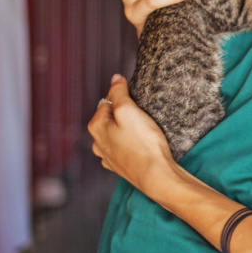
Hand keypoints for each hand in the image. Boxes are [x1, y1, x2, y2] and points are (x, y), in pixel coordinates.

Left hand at [89, 75, 175, 192]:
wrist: (155, 175)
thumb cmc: (143, 142)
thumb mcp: (129, 110)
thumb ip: (119, 92)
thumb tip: (114, 78)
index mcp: (96, 127)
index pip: (108, 101)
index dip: (124, 99)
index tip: (138, 105)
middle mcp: (97, 142)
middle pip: (110, 118)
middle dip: (124, 115)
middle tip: (142, 118)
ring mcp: (107, 156)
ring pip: (115, 134)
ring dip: (126, 130)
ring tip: (143, 132)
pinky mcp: (119, 166)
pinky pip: (122, 148)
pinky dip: (130, 145)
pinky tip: (141, 146)